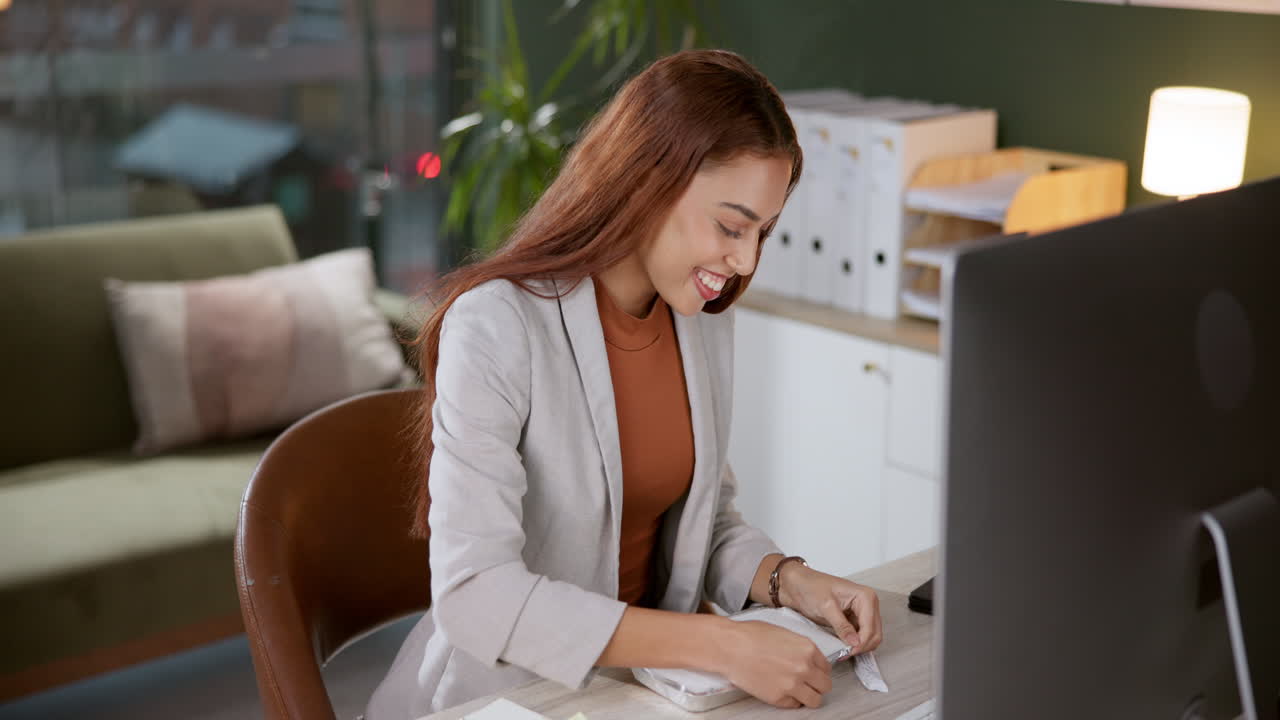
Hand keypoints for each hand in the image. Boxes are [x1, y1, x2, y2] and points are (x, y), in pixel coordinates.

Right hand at [714, 618, 832, 708]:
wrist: (730, 647)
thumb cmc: (749, 636)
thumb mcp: (783, 633)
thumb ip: (800, 647)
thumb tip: (807, 658)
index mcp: (807, 648)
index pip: (827, 667)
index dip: (819, 671)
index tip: (814, 673)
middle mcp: (805, 667)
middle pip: (825, 685)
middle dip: (817, 685)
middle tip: (807, 683)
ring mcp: (793, 684)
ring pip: (815, 700)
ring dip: (808, 696)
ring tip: (797, 691)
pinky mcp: (779, 698)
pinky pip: (794, 705)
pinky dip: (790, 701)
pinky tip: (781, 691)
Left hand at [778, 564, 883, 654]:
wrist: (798, 584)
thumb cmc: (810, 587)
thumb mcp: (826, 607)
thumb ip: (842, 626)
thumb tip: (854, 642)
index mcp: (865, 596)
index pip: (870, 628)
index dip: (860, 643)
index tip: (847, 652)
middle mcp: (868, 604)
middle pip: (874, 634)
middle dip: (861, 646)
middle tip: (844, 653)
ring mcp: (862, 612)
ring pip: (869, 637)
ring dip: (858, 646)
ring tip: (842, 650)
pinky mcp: (854, 619)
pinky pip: (860, 636)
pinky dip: (853, 643)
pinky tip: (841, 645)